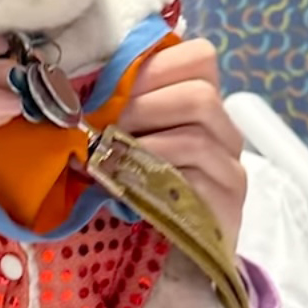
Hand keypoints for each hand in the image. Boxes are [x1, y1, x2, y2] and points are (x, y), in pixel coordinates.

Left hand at [116, 39, 246, 246]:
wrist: (172, 250)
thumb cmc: (143, 183)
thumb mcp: (130, 136)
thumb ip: (119, 105)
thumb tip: (77, 81)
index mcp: (204, 99)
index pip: (200, 57)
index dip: (153, 67)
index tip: (112, 89)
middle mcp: (224, 129)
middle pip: (200, 95)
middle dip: (143, 106)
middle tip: (104, 125)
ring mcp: (231, 165)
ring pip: (198, 136)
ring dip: (144, 142)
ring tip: (110, 153)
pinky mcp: (228, 200)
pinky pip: (195, 178)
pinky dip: (154, 176)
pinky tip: (125, 180)